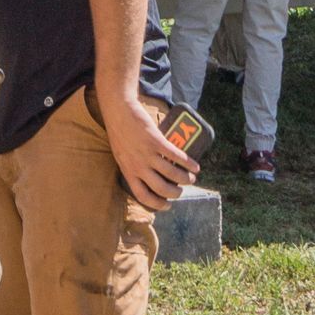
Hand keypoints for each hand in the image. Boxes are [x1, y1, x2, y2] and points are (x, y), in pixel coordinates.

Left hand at [101, 92, 192, 212]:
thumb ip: (132, 166)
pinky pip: (176, 157)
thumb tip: (148, 177)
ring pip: (172, 174)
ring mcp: (147, 154)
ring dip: (186, 179)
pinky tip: (195, 166)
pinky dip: (188, 163)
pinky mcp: (156, 141)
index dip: (158, 204)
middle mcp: (138, 166)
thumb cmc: (119, 131)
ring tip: (192, 178)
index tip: (167, 205)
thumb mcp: (121, 154)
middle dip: (176, 193)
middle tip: (182, 190)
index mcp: (128, 171)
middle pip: (162, 189)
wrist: (119, 109)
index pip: (143, 196)